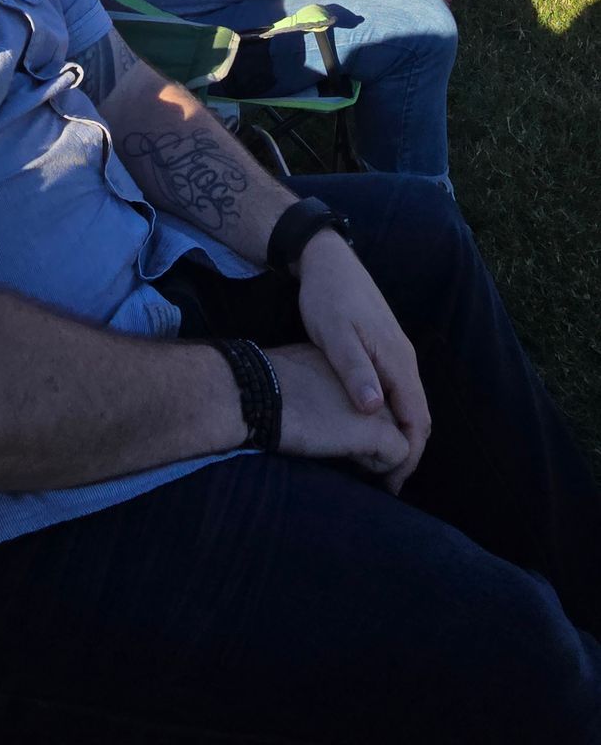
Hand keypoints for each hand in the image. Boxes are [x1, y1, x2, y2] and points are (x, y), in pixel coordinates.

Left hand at [295, 231, 430, 491]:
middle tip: (386, 484)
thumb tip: (374, 410)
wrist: (326, 261)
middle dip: (408, 452)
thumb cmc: (327, 298)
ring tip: (378, 464)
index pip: (416, 420)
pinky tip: (370, 427)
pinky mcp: (384, 350)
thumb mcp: (335, 335)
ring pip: (409, 404)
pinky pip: (398, 392)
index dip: (409, 456)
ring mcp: (396, 353)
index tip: (392, 484)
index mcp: (397, 360)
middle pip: (418, 416)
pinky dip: (391, 417)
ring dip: (399, 435)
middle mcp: (404, 359)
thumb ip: (355, 371)